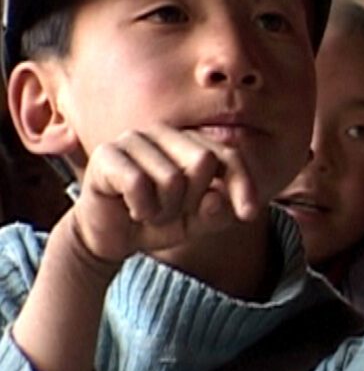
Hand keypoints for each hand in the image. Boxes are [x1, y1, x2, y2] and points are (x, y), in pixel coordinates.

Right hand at [71, 124, 259, 262]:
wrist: (110, 237)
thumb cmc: (157, 221)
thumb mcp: (196, 223)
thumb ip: (215, 213)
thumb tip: (216, 197)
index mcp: (192, 142)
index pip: (229, 156)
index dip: (243, 184)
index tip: (249, 214)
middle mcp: (165, 133)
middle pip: (204, 160)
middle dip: (192, 200)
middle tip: (171, 212)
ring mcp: (134, 138)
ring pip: (172, 178)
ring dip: (163, 210)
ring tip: (149, 211)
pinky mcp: (107, 153)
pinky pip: (138, 184)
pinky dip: (141, 208)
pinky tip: (132, 209)